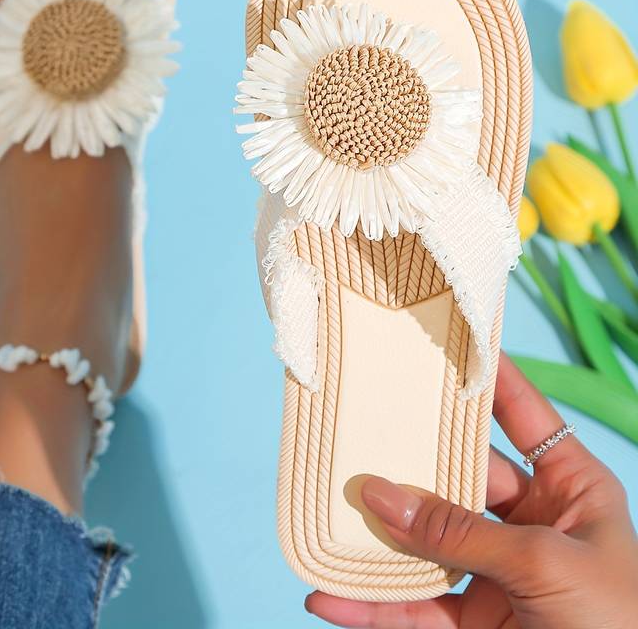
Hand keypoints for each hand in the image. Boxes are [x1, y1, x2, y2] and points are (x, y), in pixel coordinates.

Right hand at [305, 353, 637, 627]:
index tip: (444, 338)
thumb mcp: (545, 564)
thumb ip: (459, 530)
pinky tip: (330, 596)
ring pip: (423, 545)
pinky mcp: (473, 625)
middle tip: (359, 430)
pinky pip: (412, 611)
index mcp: (569, 489)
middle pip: (453, 478)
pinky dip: (369, 607)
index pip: (522, 416)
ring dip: (376, 538)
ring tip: (329, 511)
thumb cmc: (620, 625)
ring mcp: (497, 575)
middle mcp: (529, 523)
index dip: (487, 377)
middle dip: (407, 464)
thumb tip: (379, 497)